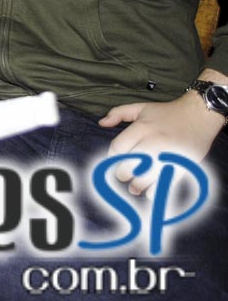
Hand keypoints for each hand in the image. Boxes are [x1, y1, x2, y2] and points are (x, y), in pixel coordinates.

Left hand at [100, 91, 223, 196]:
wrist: (199, 115)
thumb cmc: (167, 112)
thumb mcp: (140, 107)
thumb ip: (118, 113)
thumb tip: (101, 123)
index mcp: (142, 127)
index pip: (118, 147)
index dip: (112, 157)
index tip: (113, 161)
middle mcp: (155, 141)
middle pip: (131, 164)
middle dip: (122, 173)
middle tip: (122, 176)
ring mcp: (170, 154)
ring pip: (148, 176)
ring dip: (137, 186)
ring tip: (134, 188)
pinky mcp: (184, 164)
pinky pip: (168, 182)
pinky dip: (157, 191)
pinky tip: (150, 193)